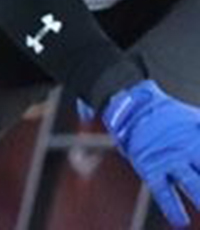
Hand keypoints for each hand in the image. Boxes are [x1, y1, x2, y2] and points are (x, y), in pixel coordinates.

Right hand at [102, 80, 199, 225]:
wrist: (134, 107)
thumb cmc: (169, 115)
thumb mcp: (197, 119)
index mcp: (199, 138)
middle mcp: (187, 150)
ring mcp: (169, 160)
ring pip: (192, 185)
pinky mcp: (150, 168)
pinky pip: (162, 191)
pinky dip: (172, 207)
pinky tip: (180, 220)